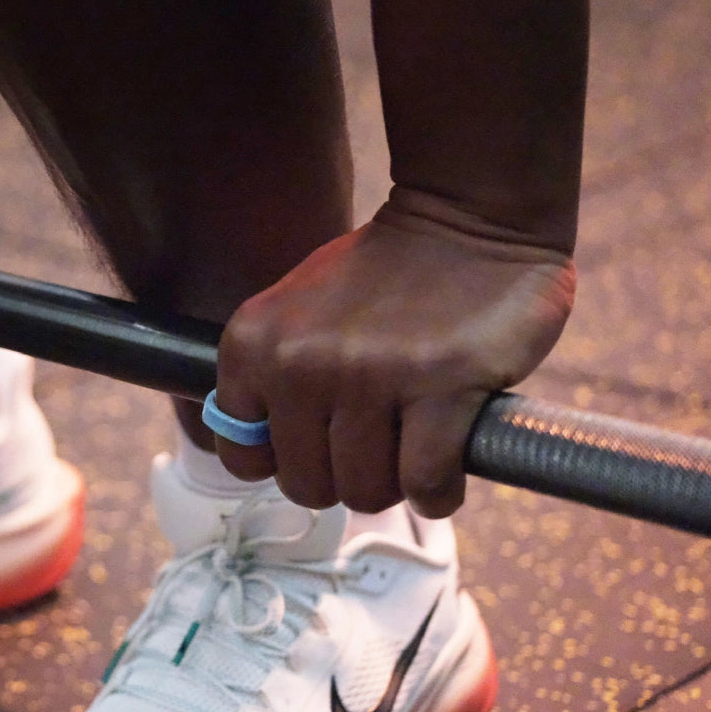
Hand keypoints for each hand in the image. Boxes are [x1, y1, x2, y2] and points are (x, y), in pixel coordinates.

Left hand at [213, 192, 575, 517]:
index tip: (324, 444)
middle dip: (347, 477)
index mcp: (253, 344)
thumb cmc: (384, 277)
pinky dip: (440, 490)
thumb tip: (261, 456)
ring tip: (418, 443)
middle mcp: (299, 362)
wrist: (467, 220)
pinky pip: (423, 484)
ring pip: (365, 490)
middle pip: (308, 486)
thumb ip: (270, 378)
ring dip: (396, 483)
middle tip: (382, 443)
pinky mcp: (439, 388)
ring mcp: (368, 376)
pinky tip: (451, 457)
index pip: (243, 457)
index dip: (289, 462)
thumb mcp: (295, 313)